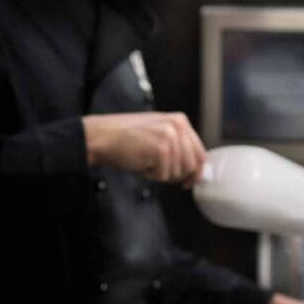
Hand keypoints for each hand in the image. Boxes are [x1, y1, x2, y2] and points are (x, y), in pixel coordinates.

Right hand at [82, 112, 205, 184]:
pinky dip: (152, 175)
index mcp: (180, 121)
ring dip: (162, 174)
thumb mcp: (158, 135)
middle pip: (192, 165)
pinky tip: (142, 164)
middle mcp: (178, 126)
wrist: (103, 137)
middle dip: (179, 175)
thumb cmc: (126, 139)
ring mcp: (170, 136)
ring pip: (179, 172)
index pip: (200, 153)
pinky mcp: (161, 149)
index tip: (190, 181)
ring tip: (147, 163)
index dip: (197, 172)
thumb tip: (196, 172)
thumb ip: (179, 148)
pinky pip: (165, 176)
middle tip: (161, 173)